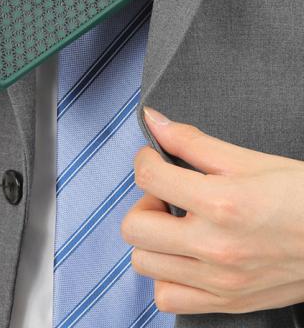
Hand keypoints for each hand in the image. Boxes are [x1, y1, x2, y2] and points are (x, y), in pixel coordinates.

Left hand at [120, 107, 303, 314]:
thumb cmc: (300, 196)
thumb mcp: (247, 160)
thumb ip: (192, 142)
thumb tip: (153, 120)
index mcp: (221, 203)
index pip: (148, 177)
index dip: (144, 159)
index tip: (154, 158)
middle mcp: (215, 247)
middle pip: (134, 227)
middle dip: (143, 202)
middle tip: (166, 194)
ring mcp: (219, 281)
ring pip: (144, 263)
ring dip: (151, 239)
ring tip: (176, 224)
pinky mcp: (227, 303)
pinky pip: (167, 298)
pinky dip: (167, 276)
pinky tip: (184, 256)